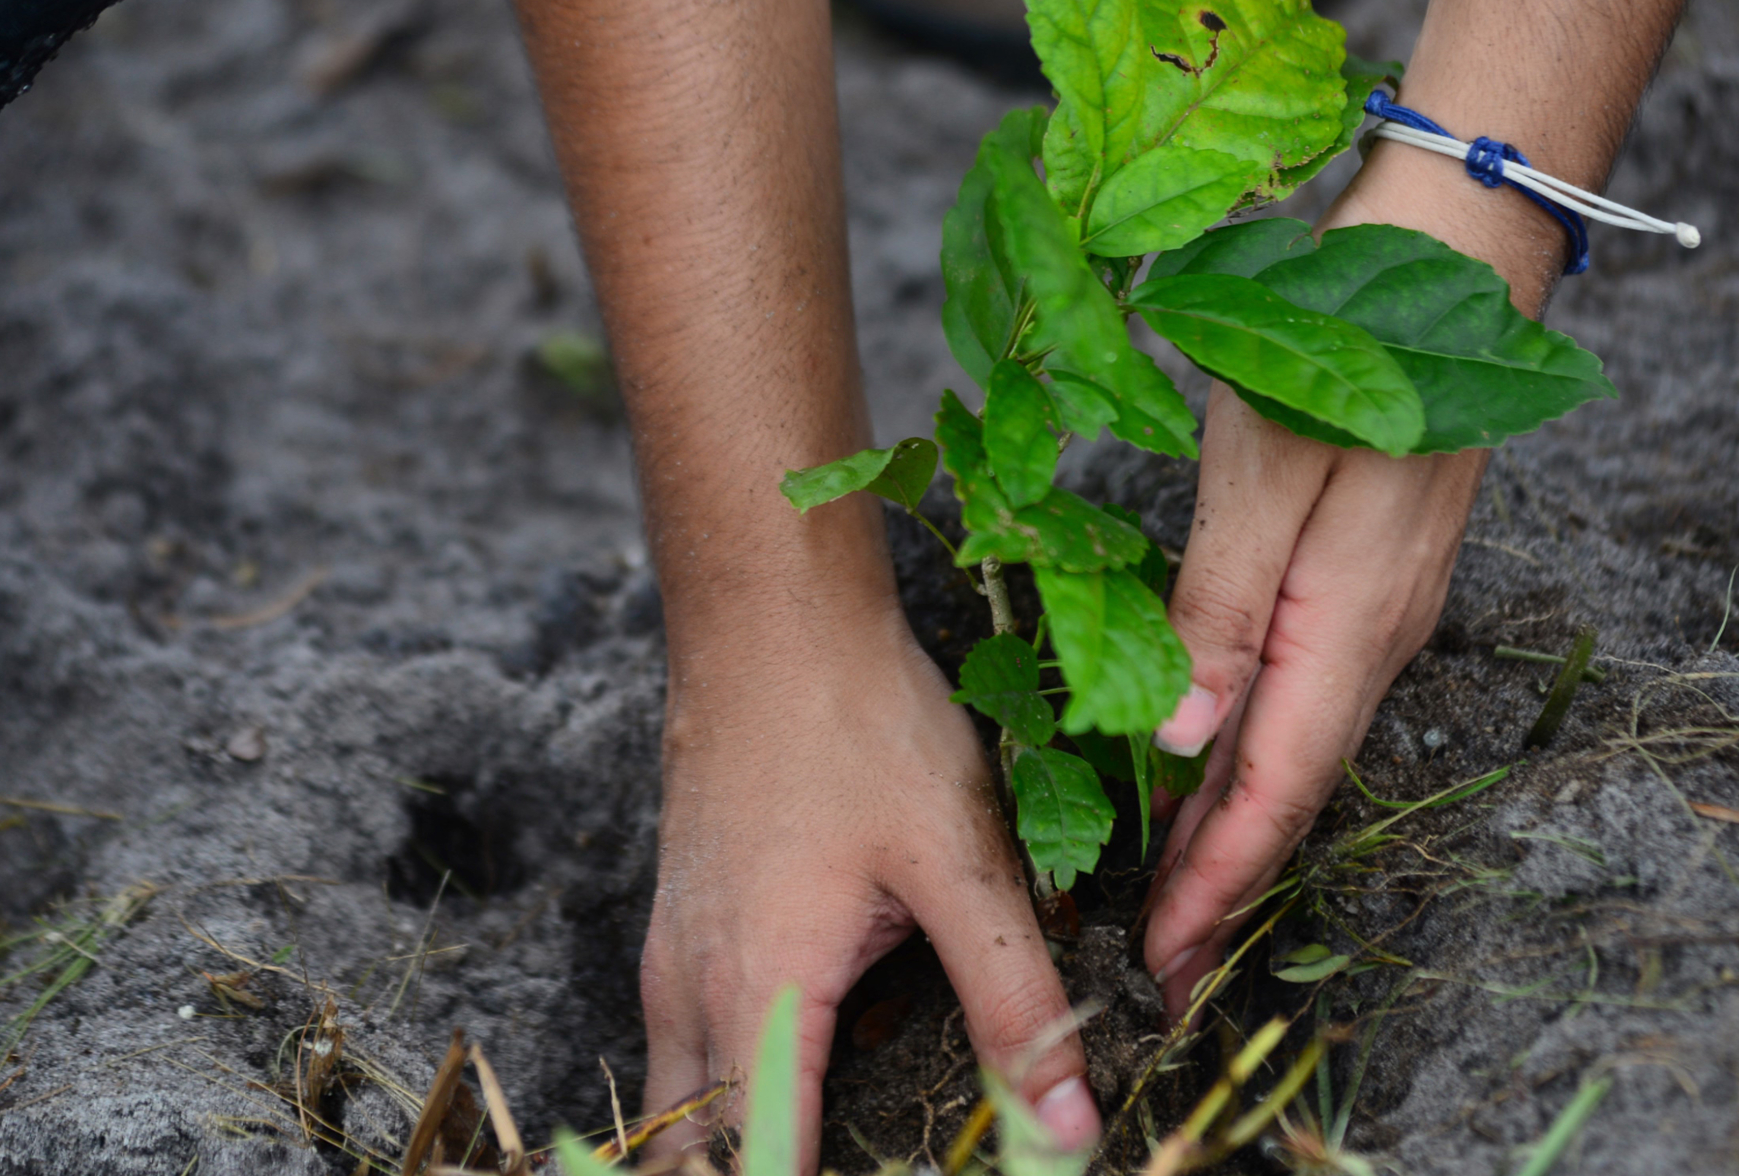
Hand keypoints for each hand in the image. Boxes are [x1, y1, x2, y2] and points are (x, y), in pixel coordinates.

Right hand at [639, 603, 1101, 1169]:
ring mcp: (670, 959)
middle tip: (877, 1159)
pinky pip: (685, 1048)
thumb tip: (1067, 1126)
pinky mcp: (678, 925)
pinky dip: (730, 1093)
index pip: (757, 1172)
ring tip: (836, 1142)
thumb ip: (1015, 1001)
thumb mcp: (959, 865)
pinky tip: (810, 1072)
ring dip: (739, 1145)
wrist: (769, 618)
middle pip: (697, 1160)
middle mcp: (690, 995)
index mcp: (759, 997)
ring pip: (682, 1107)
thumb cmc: (857, 723)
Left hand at [1139, 151, 1556, 1016]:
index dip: (1216, 883)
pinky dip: (1253, 754)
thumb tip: (1179, 743)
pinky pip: (1304, 695)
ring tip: (1170, 893)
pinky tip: (1210, 766)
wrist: (1453, 255)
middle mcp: (1376, 636)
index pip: (1275, 792)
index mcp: (1349, 626)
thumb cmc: (1341, 345)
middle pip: (1289, 788)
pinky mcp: (1370, 575)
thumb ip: (1219, 612)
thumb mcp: (1260, 474)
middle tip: (1156, 965)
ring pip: (1297, 747)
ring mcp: (1381, 608)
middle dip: (1222, 882)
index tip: (1162, 964)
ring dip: (1234, 825)